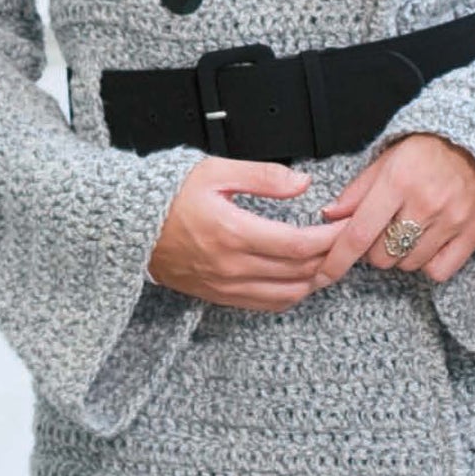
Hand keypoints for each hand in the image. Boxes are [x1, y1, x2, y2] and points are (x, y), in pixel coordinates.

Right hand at [148, 158, 339, 311]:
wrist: (128, 226)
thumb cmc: (169, 194)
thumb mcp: (215, 170)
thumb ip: (263, 176)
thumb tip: (302, 183)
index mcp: (232, 232)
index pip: (298, 245)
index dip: (330, 238)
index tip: (345, 225)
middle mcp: (230, 266)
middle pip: (298, 272)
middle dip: (330, 257)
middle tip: (346, 241)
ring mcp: (224, 286)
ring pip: (287, 295)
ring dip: (314, 279)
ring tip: (328, 259)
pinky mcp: (217, 296)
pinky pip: (265, 305)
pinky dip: (290, 294)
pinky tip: (299, 278)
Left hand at [313, 133, 474, 289]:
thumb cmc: (429, 148)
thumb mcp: (388, 158)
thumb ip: (358, 190)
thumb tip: (329, 215)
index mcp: (398, 181)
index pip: (359, 233)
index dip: (337, 260)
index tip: (322, 276)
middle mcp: (424, 203)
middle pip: (381, 255)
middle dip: (373, 250)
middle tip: (381, 231)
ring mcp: (451, 220)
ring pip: (408, 264)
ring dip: (400, 255)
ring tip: (407, 231)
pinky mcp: (473, 232)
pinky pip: (438, 270)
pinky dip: (428, 264)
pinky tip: (428, 245)